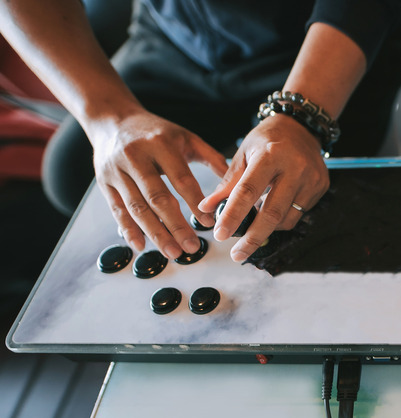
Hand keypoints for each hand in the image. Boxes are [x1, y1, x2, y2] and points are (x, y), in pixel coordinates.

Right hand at [90, 111, 228, 258]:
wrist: (113, 119)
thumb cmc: (155, 131)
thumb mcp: (185, 137)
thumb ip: (211, 158)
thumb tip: (234, 183)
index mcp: (161, 144)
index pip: (181, 178)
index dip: (195, 202)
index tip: (210, 222)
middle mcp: (136, 157)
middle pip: (157, 197)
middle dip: (176, 226)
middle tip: (192, 247)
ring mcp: (117, 170)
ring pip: (137, 208)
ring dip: (155, 233)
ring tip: (172, 252)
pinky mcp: (105, 182)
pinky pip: (117, 210)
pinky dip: (129, 230)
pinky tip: (141, 245)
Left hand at [199, 114, 328, 261]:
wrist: (301, 127)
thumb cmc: (268, 139)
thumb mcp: (244, 153)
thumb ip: (228, 183)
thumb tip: (208, 208)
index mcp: (271, 155)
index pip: (248, 191)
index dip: (233, 215)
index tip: (220, 234)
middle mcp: (295, 168)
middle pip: (272, 213)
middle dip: (253, 238)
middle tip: (237, 254)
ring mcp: (311, 179)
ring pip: (286, 218)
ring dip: (267, 228)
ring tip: (254, 225)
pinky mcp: (321, 187)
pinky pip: (298, 214)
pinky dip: (281, 219)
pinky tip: (273, 210)